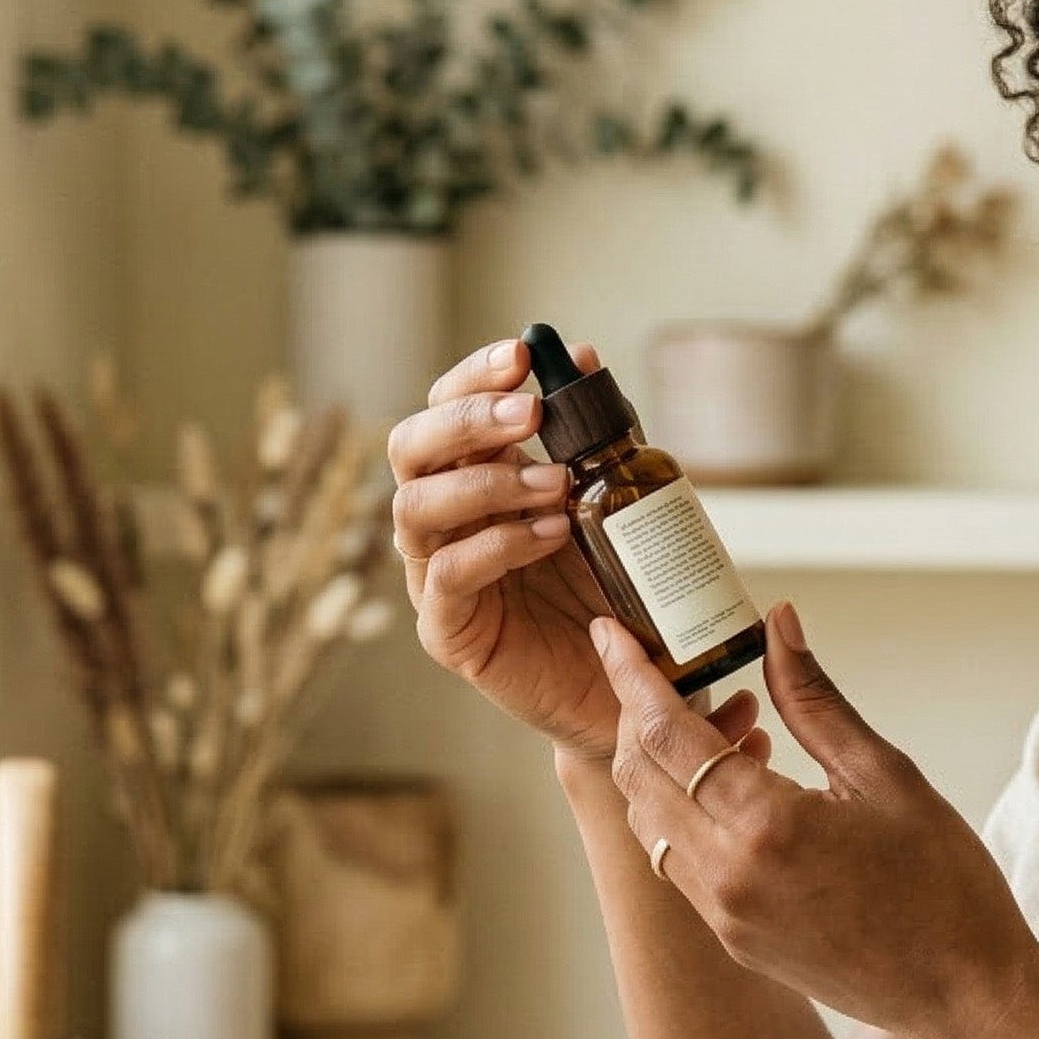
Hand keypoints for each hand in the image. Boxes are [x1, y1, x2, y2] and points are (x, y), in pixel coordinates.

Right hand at [388, 336, 619, 761]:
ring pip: (415, 507)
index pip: (446, 408)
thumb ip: (597, 435)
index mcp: (473, 475)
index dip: (473, 377)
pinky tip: (549, 534)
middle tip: (528, 414)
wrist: (629, 684)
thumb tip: (588, 356)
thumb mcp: (612, 499)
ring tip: (557, 485)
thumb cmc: (612, 586)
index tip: (520, 355)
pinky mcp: (447, 629)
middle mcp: (444, 519)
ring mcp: (435, 573)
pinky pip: (445, 575)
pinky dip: (496, 544)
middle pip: (409, 448)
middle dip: (467, 419)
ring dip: (486, 482)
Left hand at [588, 599, 1038, 1038]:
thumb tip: (777, 624)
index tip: (609, 634)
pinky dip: (687, 812)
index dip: (631, 676)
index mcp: (765, 826)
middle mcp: (727, 875)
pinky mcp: (733, 940)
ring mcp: (724, 916)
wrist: (964, 995)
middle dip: (637, 714)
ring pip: (650, 822)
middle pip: (639, 776)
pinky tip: (740, 785)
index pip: (666, 734)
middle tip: (667, 670)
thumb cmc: (944, 883)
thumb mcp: (887, 775)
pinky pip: (679, 863)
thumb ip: (815, 700)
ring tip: (727, 727)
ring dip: (662, 766)